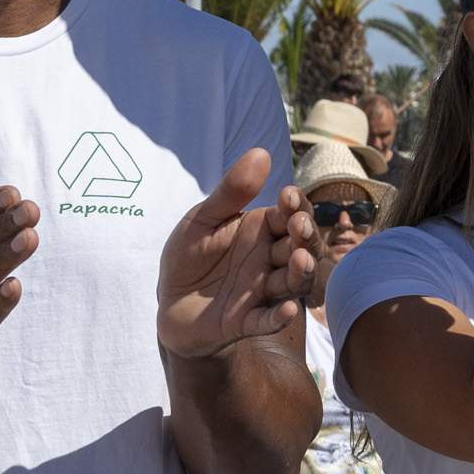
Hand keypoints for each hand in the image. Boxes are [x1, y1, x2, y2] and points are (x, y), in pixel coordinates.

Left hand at [159, 148, 310, 359]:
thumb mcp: (203, 219)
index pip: (290, 215)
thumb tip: (261, 152)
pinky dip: (279, 317)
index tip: (289, 196)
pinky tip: (287, 309)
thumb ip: (230, 192)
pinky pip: (267, 320)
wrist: (169, 301)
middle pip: (300, 247)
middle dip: (304, 237)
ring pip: (292, 283)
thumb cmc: (189, 255)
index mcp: (262, 231)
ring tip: (300, 260)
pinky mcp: (247, 321)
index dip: (295, 206)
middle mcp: (269, 260)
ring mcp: (261, 291)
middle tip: (297, 226)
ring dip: (300, 273)